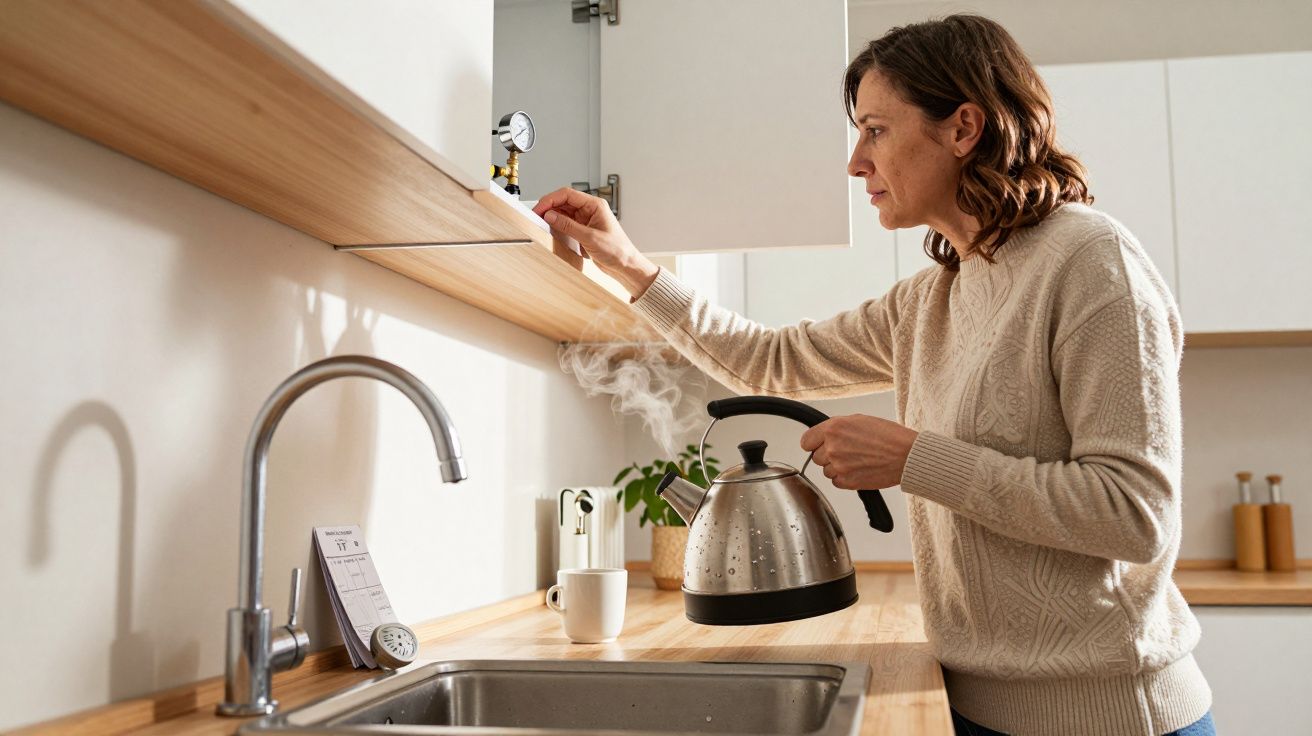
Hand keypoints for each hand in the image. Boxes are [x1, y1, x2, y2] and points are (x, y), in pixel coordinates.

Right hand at [532, 187, 658, 297]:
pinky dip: (557, 226)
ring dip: (552, 216)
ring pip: (563, 212)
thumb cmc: (617, 250)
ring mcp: (586, 220)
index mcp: (595, 205)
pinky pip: (566, 224)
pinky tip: (551, 230)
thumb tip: (550, 216)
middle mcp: (590, 210)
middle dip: (549, 207)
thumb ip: (568, 226)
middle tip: (536, 216)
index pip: (567, 194)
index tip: (539, 208)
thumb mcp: (590, 238)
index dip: (550, 199)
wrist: (625, 266)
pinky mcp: (583, 230)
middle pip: (564, 202)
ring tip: (542, 223)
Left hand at [799, 415, 918, 489]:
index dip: (814, 443)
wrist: (906, 455)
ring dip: (837, 468)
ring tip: (856, 461)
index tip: (819, 445)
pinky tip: (858, 470)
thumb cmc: (888, 436)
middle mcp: (832, 447)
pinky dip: (844, 478)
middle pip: (816, 457)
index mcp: (833, 429)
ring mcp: (839, 466)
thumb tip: (825, 436)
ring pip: (826, 471)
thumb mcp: (858, 420)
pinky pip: (836, 482)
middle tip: (847, 452)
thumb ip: (837, 428)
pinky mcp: (847, 482)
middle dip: (828, 455)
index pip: (806, 441)